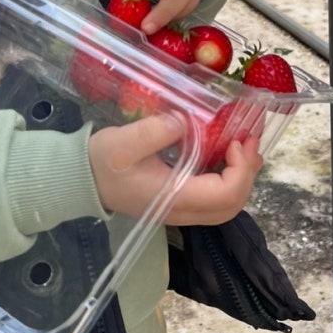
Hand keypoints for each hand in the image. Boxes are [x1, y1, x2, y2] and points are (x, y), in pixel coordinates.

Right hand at [88, 114, 262, 225]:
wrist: (82, 179)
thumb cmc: (102, 161)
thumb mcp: (124, 142)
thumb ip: (155, 132)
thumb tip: (185, 121)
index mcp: (174, 199)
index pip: (224, 195)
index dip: (240, 169)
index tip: (236, 140)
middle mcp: (182, 210)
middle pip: (232, 205)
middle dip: (248, 173)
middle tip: (250, 139)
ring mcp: (181, 209)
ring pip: (226, 204)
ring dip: (241, 175)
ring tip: (245, 145)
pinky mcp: (178, 200)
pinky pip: (214, 196)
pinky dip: (228, 176)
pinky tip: (226, 153)